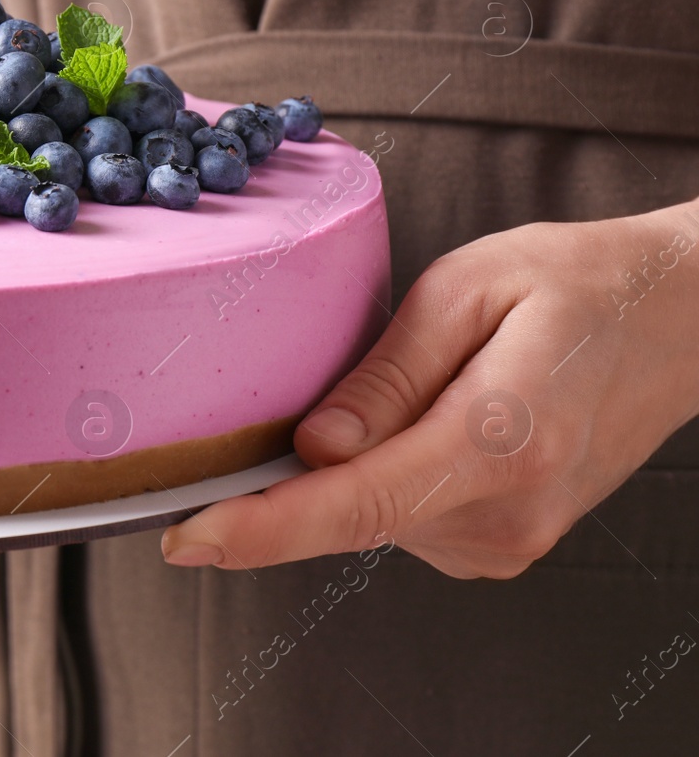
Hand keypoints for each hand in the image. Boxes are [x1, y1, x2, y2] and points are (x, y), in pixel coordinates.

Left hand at [160, 198, 698, 578]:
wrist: (680, 323)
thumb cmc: (577, 286)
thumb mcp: (469, 289)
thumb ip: (384, 375)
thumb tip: (310, 448)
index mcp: (499, 442)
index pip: (354, 503)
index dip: (260, 527)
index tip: (185, 538)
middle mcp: (506, 515)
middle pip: (348, 514)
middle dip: (290, 475)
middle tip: (296, 398)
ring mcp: (508, 543)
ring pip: (369, 517)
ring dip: (352, 464)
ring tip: (421, 382)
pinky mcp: (499, 548)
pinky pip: (399, 519)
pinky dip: (381, 477)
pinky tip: (423, 420)